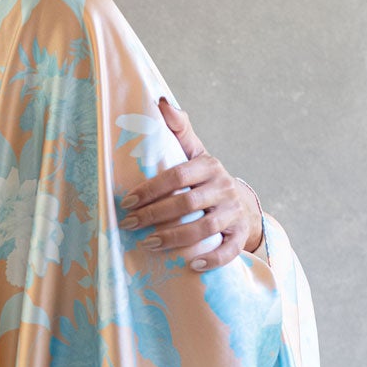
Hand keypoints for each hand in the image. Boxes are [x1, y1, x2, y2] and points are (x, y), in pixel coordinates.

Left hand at [118, 96, 263, 269]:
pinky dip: (212, 259)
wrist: (240, 204)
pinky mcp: (240, 235)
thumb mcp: (195, 152)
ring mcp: (233, 213)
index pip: (177, 175)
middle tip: (129, 225)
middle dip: (154, 215)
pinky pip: (229, 250)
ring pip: (205, 228)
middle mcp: (223, 187)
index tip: (126, 202)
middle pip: (187, 203)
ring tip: (148, 244)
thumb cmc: (206, 178)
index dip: (150, 190)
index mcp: (208, 165)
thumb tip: (160, 100)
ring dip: (174, 238)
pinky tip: (192, 265)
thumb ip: (178, 129)